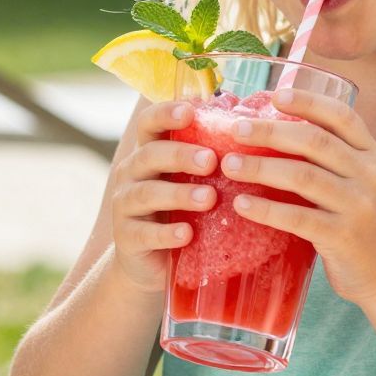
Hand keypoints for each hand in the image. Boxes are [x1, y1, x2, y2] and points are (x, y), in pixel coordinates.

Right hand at [107, 100, 217, 295]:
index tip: (190, 111)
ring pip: (146, 193)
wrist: (153, 264)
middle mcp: (131, 174)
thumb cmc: (182, 212)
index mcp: (149, 152)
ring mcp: (124, 206)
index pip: (149, 124)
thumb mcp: (193, 181)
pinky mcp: (126, 238)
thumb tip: (251, 124)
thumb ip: (210, 157)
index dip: (165, 114)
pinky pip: (144, 233)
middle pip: (149, 155)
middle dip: (180, 155)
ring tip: (208, 198)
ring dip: (178, 194)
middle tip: (211, 161)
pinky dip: (166, 233)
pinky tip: (187, 234)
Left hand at [219, 88, 375, 305]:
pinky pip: (298, 218)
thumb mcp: (364, 185)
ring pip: (303, 176)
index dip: (308, 102)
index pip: (342, 117)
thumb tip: (274, 139)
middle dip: (271, 132)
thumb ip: (333, 163)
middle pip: (315, 141)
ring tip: (229, 165)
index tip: (275, 95)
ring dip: (261, 167)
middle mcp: (369, 175)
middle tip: (235, 129)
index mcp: (372, 155)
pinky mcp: (344, 238)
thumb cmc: (369, 227)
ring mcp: (358, 206)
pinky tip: (242, 205)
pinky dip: (266, 209)